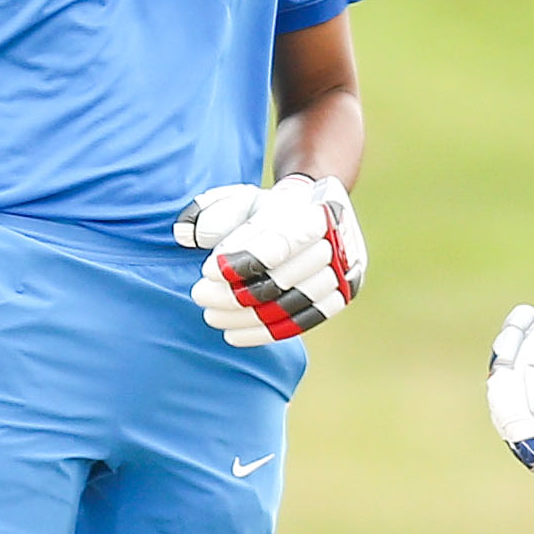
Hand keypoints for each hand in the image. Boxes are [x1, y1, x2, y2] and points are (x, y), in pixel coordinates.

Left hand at [184, 174, 364, 344]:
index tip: (209, 270)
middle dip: (235, 291)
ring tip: (210, 315)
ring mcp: (345, 274)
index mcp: (319, 209)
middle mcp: (340, 242)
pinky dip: (265, 332)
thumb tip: (188, 235)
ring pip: (289, 303)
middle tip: (199, 295)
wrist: (315, 215)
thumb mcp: (244, 198)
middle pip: (283, 277)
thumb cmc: (273, 209)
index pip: (282, 239)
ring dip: (245, 314)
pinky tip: (232, 334)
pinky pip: (301, 322)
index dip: (246, 257)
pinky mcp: (340, 298)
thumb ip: (215, 212)